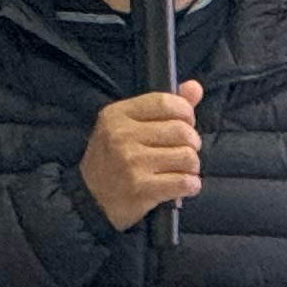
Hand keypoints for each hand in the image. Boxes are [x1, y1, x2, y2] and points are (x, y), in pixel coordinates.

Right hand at [81, 82, 203, 230]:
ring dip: (192, 166)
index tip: (186, 124)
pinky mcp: (141, 188)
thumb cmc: (114, 158)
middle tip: (184, 152)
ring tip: (182, 170)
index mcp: (118, 114)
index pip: (166, 102)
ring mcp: (131, 162)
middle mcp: (122, 135)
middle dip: (192, 143)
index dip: (186, 113)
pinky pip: (184, 182)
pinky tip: (184, 185)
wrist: (91, 199)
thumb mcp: (128, 125)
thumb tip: (195, 87)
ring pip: (187, 157)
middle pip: (182, 131)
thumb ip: (164, 105)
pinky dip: (191, 185)